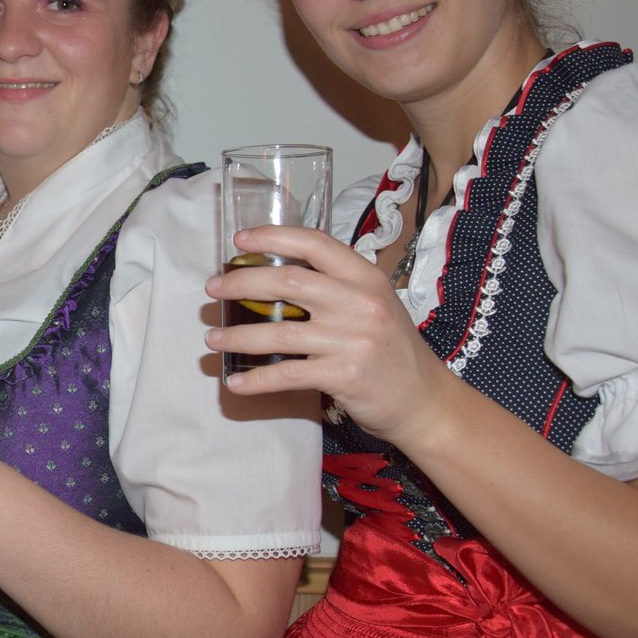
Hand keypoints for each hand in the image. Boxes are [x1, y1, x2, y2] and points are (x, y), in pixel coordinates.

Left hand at [205, 224, 460, 444]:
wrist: (424, 400)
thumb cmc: (391, 350)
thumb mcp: (374, 305)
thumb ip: (336, 288)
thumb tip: (276, 278)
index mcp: (366, 278)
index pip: (315, 244)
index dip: (273, 237)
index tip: (239, 240)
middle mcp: (360, 303)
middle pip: (287, 283)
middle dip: (241, 284)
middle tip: (213, 290)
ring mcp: (352, 339)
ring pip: (279, 332)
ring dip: (238, 336)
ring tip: (213, 339)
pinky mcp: (343, 375)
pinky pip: (287, 374)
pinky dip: (256, 380)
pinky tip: (235, 383)